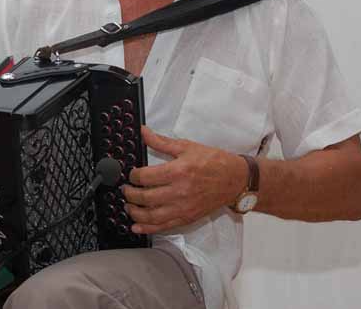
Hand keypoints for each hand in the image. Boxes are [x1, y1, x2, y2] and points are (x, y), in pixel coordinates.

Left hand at [122, 126, 247, 233]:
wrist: (235, 180)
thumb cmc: (213, 162)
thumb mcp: (187, 146)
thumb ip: (162, 141)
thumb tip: (144, 132)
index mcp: (178, 171)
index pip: (145, 177)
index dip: (133, 176)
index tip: (131, 174)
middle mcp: (179, 192)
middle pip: (145, 197)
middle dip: (130, 194)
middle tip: (125, 190)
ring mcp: (183, 208)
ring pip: (151, 216)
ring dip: (135, 213)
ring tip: (128, 206)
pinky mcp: (187, 218)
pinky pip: (164, 226)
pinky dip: (147, 228)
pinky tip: (136, 226)